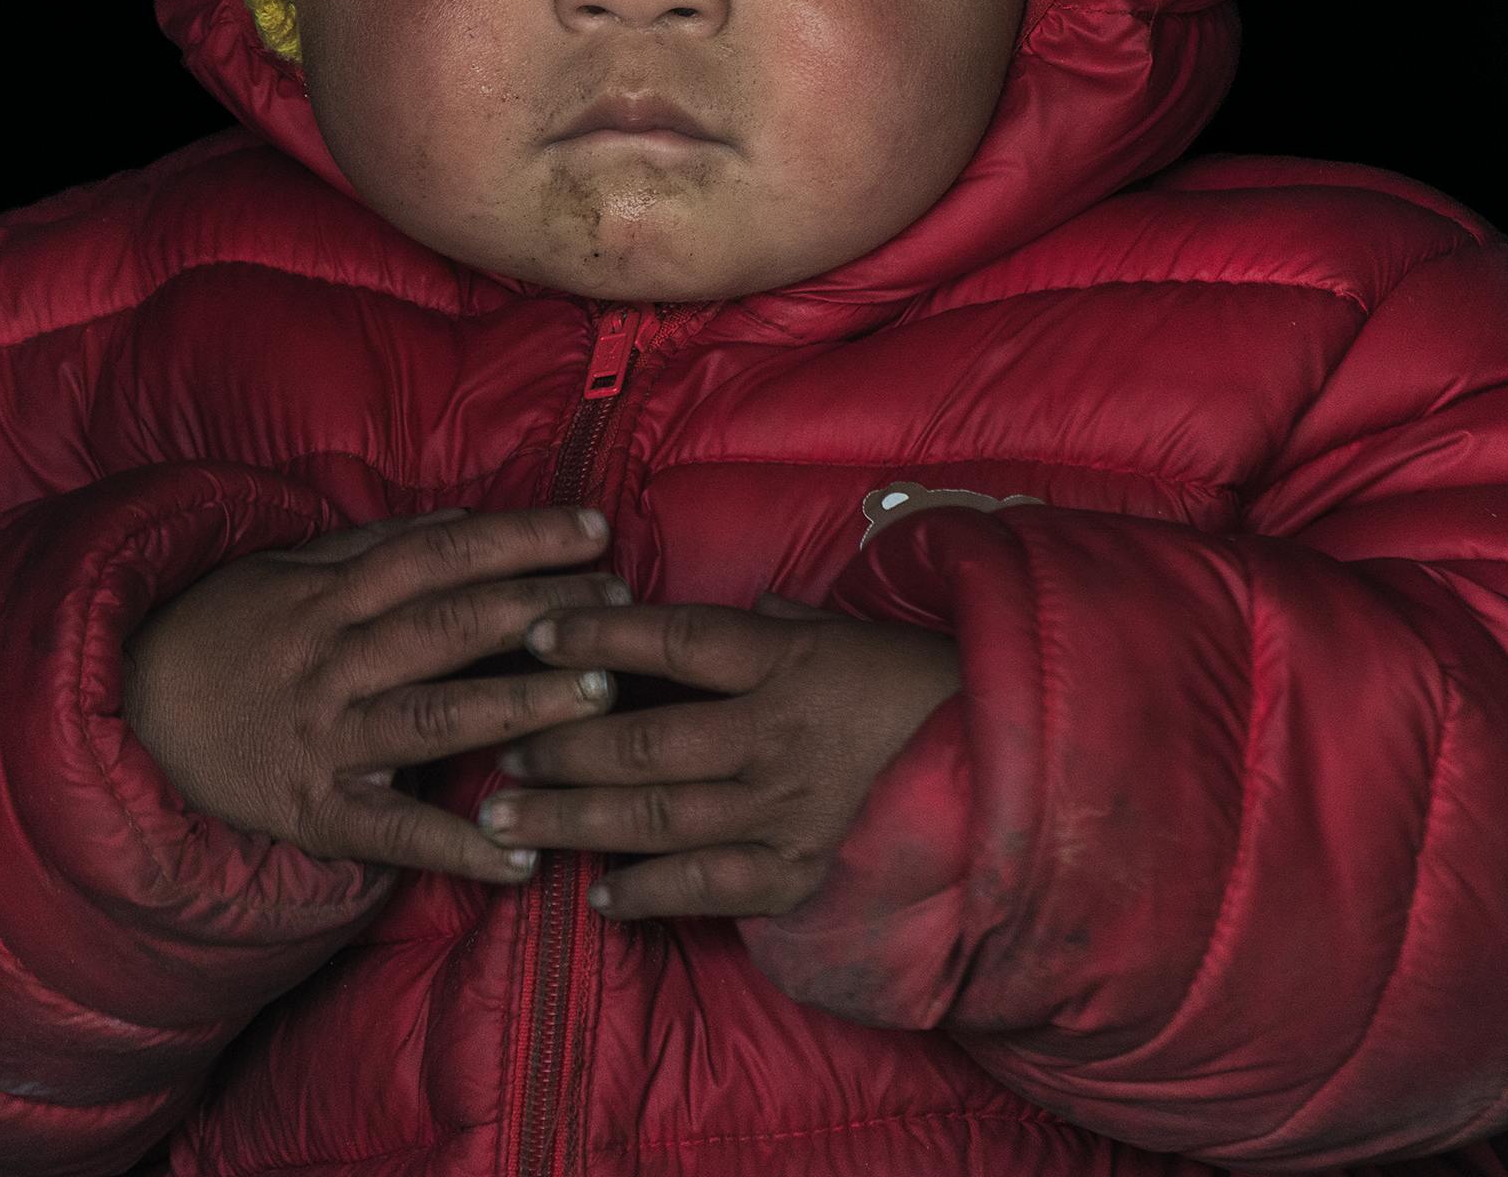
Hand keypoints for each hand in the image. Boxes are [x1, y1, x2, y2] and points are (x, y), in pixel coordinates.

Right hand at [122, 506, 629, 877]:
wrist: (123, 711)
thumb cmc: (222, 628)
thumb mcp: (287, 565)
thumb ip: (375, 543)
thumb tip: (462, 522)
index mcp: (333, 592)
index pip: (442, 555)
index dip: (519, 538)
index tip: (593, 529)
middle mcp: (335, 658)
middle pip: (451, 627)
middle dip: (543, 613)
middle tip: (622, 608)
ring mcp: (326, 736)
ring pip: (435, 716)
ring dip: (521, 708)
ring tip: (598, 699)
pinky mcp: (314, 811)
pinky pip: (393, 833)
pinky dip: (456, 848)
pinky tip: (521, 858)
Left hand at [474, 593, 959, 919]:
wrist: (1011, 767)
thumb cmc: (920, 684)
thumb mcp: (850, 630)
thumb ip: (779, 622)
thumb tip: (729, 608)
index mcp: (787, 661)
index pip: (676, 639)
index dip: (601, 635)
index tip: (536, 632)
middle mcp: (776, 735)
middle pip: (645, 738)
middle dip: (561, 745)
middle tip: (497, 748)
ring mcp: (786, 811)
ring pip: (659, 816)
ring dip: (575, 819)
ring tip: (509, 816)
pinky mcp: (801, 873)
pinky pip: (710, 887)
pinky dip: (650, 894)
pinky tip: (598, 898)